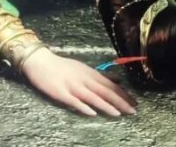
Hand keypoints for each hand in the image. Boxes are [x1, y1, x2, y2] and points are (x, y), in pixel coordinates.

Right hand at [20, 48, 137, 116]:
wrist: (40, 61)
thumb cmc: (63, 66)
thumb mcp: (84, 68)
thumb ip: (101, 76)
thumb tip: (118, 79)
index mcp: (90, 74)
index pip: (111, 85)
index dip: (123, 94)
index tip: (135, 102)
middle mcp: (84, 79)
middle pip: (105, 91)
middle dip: (120, 101)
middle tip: (133, 111)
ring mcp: (72, 86)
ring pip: (92, 96)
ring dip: (106, 105)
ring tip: (118, 113)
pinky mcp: (60, 93)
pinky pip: (74, 101)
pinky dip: (83, 106)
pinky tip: (92, 113)